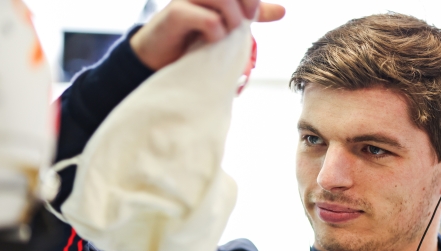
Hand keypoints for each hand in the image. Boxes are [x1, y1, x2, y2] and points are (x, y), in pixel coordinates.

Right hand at [130, 0, 284, 69]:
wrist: (158, 56)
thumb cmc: (192, 37)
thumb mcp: (227, 23)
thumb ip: (250, 15)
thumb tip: (282, 11)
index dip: (251, 0)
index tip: (252, 15)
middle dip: (248, 4)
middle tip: (246, 22)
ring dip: (233, 18)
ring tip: (228, 33)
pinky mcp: (174, 15)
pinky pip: (206, 18)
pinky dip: (216, 31)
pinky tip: (213, 40)